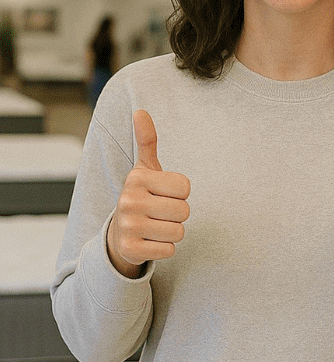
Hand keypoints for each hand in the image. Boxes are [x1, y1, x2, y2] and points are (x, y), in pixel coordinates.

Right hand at [105, 109, 191, 276]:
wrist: (119, 233)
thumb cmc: (142, 197)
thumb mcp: (145, 169)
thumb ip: (147, 141)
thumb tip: (140, 111)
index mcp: (136, 179)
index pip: (186, 188)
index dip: (180, 194)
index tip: (163, 194)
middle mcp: (128, 200)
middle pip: (184, 211)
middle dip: (177, 214)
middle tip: (159, 212)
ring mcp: (128, 226)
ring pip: (179, 232)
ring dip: (172, 231)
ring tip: (155, 226)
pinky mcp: (130, 249)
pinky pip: (170, 250)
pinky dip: (164, 248)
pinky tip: (149, 241)